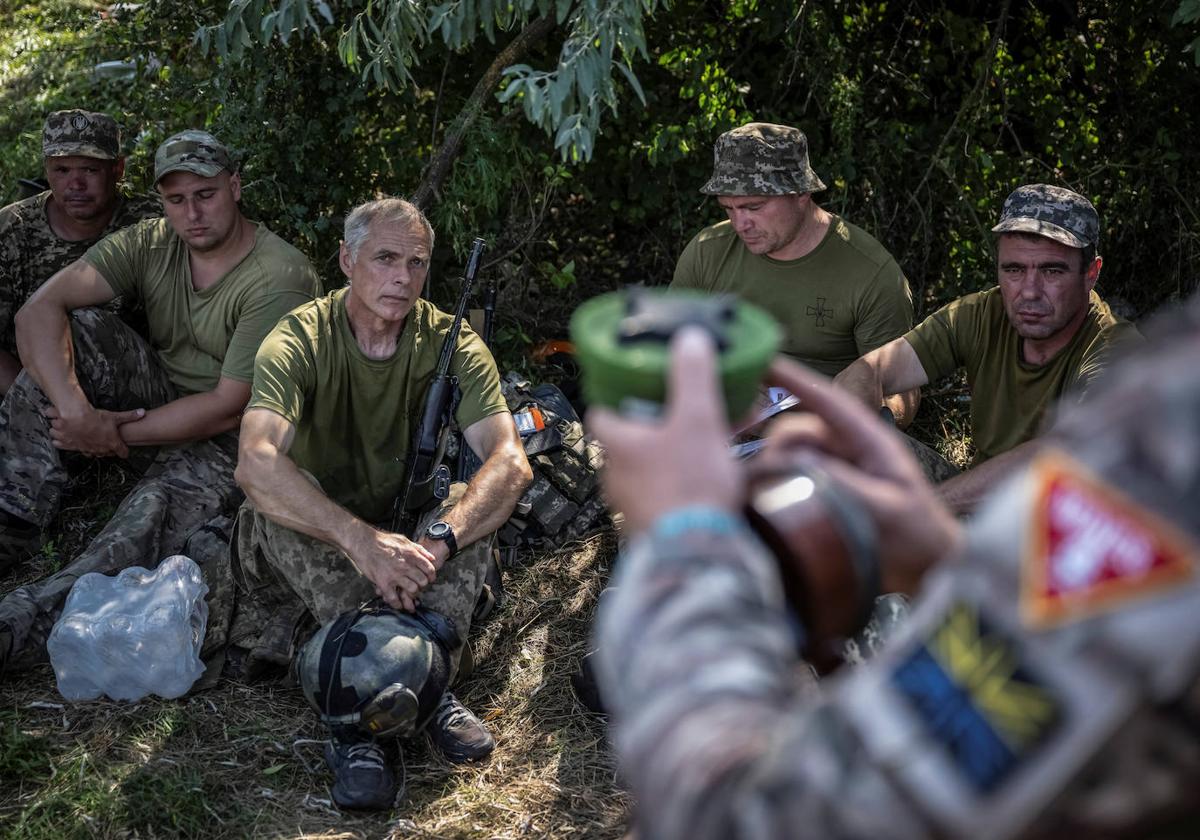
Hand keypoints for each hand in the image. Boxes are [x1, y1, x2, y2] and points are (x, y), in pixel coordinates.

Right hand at [45, 405, 144, 457]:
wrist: (75, 417)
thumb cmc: (95, 417)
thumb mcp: (115, 416)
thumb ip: (129, 416)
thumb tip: (142, 413)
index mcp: (111, 443)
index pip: (122, 452)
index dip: (124, 451)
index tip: (125, 451)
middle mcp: (99, 449)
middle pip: (107, 453)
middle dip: (109, 449)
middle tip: (109, 444)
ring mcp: (86, 448)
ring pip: (93, 453)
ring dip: (94, 448)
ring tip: (94, 442)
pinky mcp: (73, 446)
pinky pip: (79, 451)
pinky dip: (78, 447)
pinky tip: (76, 442)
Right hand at [347, 526, 439, 611]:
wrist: (363, 543)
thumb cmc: (382, 541)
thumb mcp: (404, 540)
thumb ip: (419, 549)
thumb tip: (431, 558)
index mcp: (411, 555)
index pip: (429, 569)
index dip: (431, 576)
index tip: (430, 579)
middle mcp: (405, 566)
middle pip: (422, 581)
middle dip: (422, 585)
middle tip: (419, 587)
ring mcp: (395, 575)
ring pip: (412, 590)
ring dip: (412, 594)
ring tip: (409, 595)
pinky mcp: (383, 582)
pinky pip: (393, 598)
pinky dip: (397, 604)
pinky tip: (398, 604)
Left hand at [587, 328, 741, 535]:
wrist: (697, 554)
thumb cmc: (689, 482)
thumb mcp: (696, 419)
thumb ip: (692, 376)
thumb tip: (688, 337)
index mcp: (615, 443)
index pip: (600, 411)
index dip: (617, 395)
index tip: (639, 384)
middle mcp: (615, 475)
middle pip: (629, 438)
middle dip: (657, 422)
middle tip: (686, 409)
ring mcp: (632, 504)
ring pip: (651, 465)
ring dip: (675, 450)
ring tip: (711, 438)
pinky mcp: (653, 526)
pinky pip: (666, 490)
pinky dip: (685, 477)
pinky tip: (715, 473)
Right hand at [760, 357, 961, 593]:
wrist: (929, 571)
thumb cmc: (919, 534)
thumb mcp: (887, 508)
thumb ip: (846, 484)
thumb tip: (797, 463)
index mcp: (868, 441)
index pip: (828, 401)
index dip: (794, 379)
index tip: (762, 363)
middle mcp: (845, 450)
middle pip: (796, 432)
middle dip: (776, 446)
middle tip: (765, 478)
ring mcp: (832, 472)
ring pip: (788, 456)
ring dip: (772, 469)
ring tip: (761, 494)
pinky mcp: (821, 495)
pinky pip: (790, 480)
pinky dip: (774, 485)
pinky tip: (762, 501)